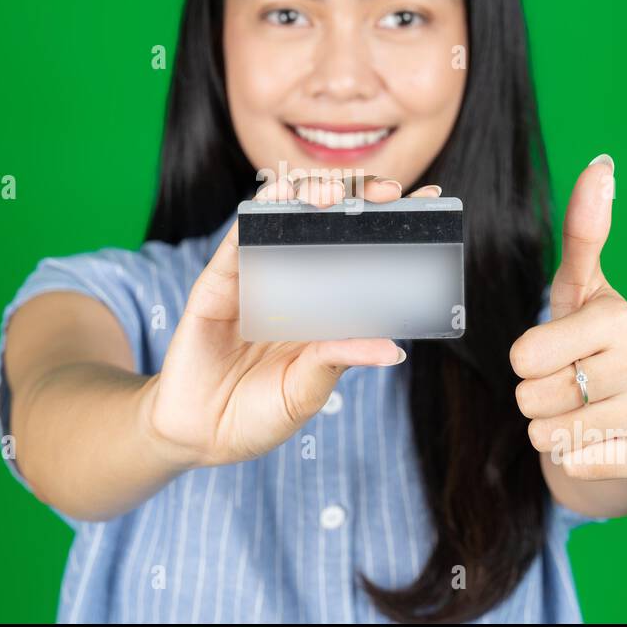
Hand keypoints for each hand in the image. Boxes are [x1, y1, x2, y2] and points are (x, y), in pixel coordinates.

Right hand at [145, 174, 443, 468]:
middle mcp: (294, 285)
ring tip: (337, 194)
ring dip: (313, 196)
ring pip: (287, 220)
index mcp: (324, 309)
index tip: (430, 202)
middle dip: (359, 200)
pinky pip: (241, 238)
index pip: (365, 256)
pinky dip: (262, 213)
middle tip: (388, 192)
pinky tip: (282, 197)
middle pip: (330, 226)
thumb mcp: (305, 392)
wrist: (197, 434)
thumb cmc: (256, 415)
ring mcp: (256, 278)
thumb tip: (393, 349)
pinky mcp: (219, 281)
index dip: (393, 226)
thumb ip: (338, 360)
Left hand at [509, 155, 626, 478]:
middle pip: (531, 397)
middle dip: (540, 396)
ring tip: (588, 409)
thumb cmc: (602, 343)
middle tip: (574, 383)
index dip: (529, 360)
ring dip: (555, 429)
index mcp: (616, 316)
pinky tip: (604, 437)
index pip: (524, 355)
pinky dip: (575, 457)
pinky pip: (573, 463)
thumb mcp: (585, 289)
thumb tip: (601, 162)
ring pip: (549, 433)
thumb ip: (583, 231)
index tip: (559, 351)